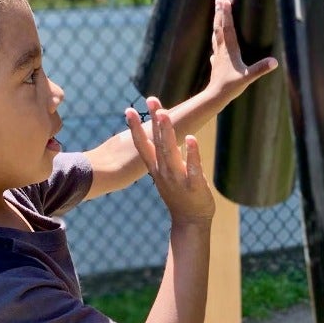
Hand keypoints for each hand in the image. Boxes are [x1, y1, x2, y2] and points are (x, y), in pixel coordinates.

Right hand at [125, 97, 214, 224]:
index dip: (135, 128)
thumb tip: (159, 136)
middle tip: (151, 101)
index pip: (143, 145)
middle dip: (154, 121)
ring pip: (170, 153)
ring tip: (164, 114)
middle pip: (157, 143)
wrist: (190, 221)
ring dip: (167, 133)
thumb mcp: (165, 175)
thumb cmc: (179, 195)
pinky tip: (191, 139)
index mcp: (156, 169)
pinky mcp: (194, 186)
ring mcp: (178, 179)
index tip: (129, 110)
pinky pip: (192, 168)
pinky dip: (191, 154)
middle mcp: (164, 172)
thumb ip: (161, 156)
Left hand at [207, 0, 277, 104]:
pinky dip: (216, 43)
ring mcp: (218, 57)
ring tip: (217, 15)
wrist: (215, 96)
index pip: (228, 28)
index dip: (227, 14)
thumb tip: (274, 62)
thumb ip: (261, 68)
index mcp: (230, 50)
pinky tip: (215, 49)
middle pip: (219, 27)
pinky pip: (216, 49)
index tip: (225, 0)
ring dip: (217, 23)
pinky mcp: (216, 64)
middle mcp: (222, 50)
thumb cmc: (231, 86)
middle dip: (220, 13)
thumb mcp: (248, 77)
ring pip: (216, 36)